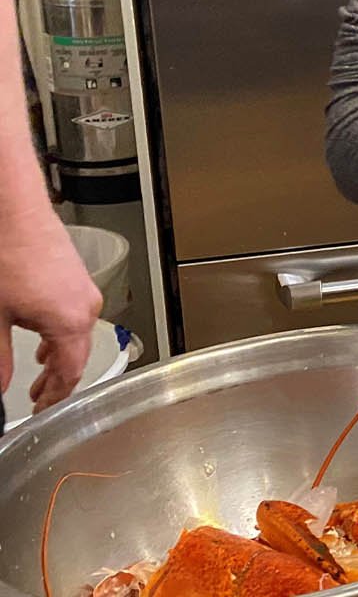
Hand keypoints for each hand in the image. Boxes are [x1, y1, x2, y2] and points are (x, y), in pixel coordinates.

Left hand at [0, 209, 102, 412]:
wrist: (14, 211)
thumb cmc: (8, 254)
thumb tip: (0, 386)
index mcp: (71, 322)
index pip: (70, 374)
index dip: (54, 398)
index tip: (40, 410)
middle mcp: (86, 307)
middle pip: (78, 356)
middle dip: (57, 381)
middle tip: (38, 400)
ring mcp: (84, 290)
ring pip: (77, 336)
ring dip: (59, 357)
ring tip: (41, 373)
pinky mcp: (76, 277)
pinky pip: (75, 316)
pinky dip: (60, 335)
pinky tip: (43, 338)